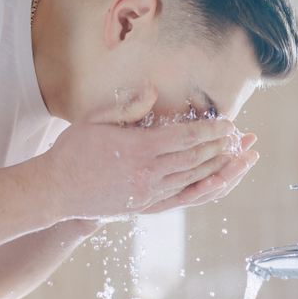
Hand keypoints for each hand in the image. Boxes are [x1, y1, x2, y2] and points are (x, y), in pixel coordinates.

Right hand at [39, 85, 258, 220]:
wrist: (55, 190)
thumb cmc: (72, 150)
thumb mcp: (95, 118)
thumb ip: (127, 105)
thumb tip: (153, 90)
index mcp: (139, 149)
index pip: (185, 138)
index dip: (211, 130)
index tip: (228, 123)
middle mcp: (148, 174)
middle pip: (196, 160)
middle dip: (223, 147)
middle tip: (242, 138)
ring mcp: (148, 194)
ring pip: (194, 181)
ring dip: (221, 168)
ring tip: (242, 159)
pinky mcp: (145, 208)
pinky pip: (183, 200)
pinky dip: (204, 191)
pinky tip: (219, 184)